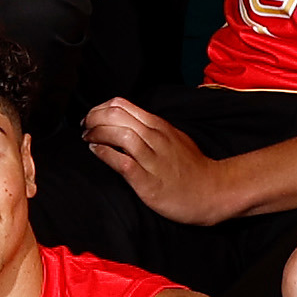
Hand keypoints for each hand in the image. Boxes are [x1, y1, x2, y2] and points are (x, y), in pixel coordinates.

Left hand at [82, 96, 231, 226]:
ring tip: (87, 138)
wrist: (212, 191)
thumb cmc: (191, 167)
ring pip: (119, 134)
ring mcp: (153, 159)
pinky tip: (96, 151)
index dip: (100, 108)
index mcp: (159, 125)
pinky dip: (105, 154)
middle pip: (117, 115)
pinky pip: (122, 162)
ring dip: (96, 134)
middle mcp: (155, 138)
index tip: (92, 117)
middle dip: (93, 118)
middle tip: (84, 127)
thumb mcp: (172, 138)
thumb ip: (150, 129)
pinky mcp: (149, 181)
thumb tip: (124, 124)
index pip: (122, 104)